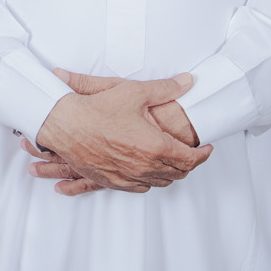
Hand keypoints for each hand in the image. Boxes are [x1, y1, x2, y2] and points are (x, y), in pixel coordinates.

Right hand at [26, 70, 210, 194]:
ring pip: (159, 183)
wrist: (63, 125)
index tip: (207, 148)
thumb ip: (165, 88)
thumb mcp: (134, 92)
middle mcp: (143, 167)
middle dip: (188, 164)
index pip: (190, 159)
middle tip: (191, 153)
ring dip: (169, 173)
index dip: (203, 155)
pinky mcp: (110, 181)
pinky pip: (138, 188)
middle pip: (177, 173)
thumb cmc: (96, 109)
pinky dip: (148, 181)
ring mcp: (126, 177)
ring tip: (171, 161)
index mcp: (155, 147)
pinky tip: (147, 172)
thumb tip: (187, 81)